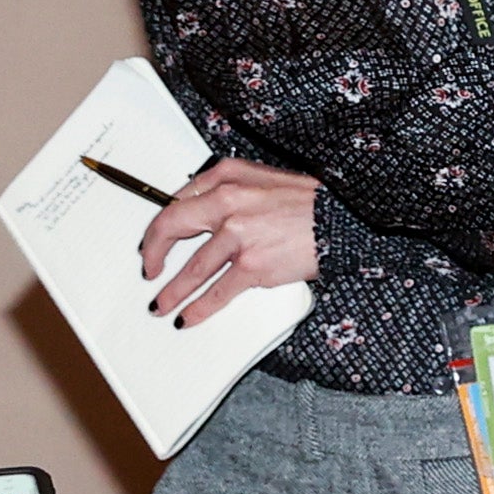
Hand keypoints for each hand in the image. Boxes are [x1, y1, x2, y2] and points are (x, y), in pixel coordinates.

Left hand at [141, 157, 321, 327]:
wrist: (345, 219)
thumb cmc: (311, 202)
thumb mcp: (265, 178)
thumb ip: (230, 189)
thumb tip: (202, 211)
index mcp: (227, 176)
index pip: (178, 200)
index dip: (162, 224)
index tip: (156, 240)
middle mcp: (228, 202)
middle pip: (172, 228)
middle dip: (153, 254)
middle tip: (149, 269)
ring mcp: (239, 235)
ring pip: (193, 268)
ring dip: (172, 291)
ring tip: (161, 304)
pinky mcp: (253, 264)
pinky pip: (218, 291)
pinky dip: (199, 307)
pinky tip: (189, 316)